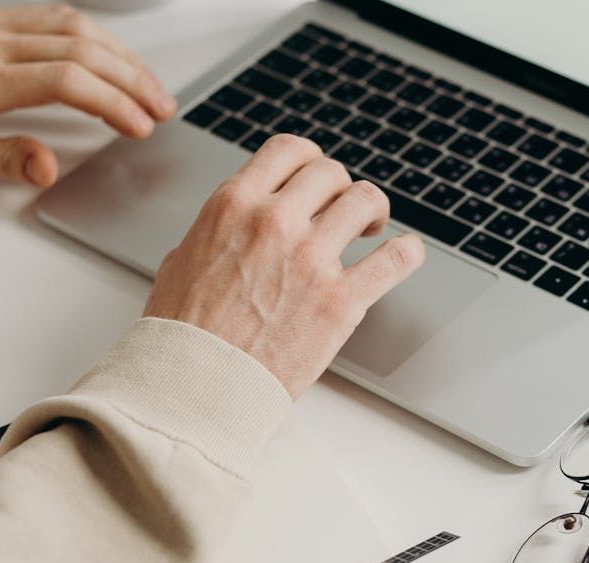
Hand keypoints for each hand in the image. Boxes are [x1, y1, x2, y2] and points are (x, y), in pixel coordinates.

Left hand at [0, 4, 175, 186]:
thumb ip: (1, 160)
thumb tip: (49, 166)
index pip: (66, 81)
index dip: (112, 103)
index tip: (139, 126)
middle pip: (82, 49)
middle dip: (132, 80)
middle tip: (162, 109)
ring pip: (76, 27)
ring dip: (122, 55)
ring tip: (150, 86)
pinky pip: (56, 17)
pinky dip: (96, 36)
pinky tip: (115, 56)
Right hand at [143, 135, 425, 397]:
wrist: (193, 386)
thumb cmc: (181, 332)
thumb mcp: (184, 258)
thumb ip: (221, 229)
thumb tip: (240, 222)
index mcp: (234, 205)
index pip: (289, 150)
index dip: (309, 160)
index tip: (316, 178)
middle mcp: (275, 222)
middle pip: (331, 173)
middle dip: (339, 189)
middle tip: (341, 211)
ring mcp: (311, 260)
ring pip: (366, 201)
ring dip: (372, 211)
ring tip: (370, 229)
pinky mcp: (340, 302)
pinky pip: (396, 258)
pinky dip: (407, 252)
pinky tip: (405, 253)